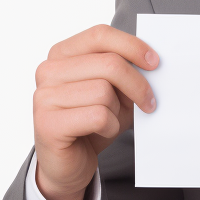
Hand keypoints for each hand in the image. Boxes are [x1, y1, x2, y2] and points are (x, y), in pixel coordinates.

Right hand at [32, 24, 157, 199]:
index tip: (155, 63)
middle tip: (149, 102)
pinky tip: (101, 132)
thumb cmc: (91, 122)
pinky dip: (110, 126)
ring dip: (118, 111)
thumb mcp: (112, 91)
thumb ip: (124, 72)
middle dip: (137, 85)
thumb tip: (151, 63)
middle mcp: (48, 70)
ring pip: (104, 91)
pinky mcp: (48, 123)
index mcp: (62, 53)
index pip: (100, 35)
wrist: (68, 163)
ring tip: (111, 120)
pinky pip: (97, 116)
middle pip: (109, 64)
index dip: (132, 46)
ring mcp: (44, 96)